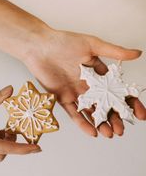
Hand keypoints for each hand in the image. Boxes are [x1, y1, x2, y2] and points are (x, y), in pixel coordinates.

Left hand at [24, 29, 145, 137]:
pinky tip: (92, 132)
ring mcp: (76, 93)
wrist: (40, 46)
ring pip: (91, 112)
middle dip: (115, 118)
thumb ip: (114, 52)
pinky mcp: (62, 98)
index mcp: (98, 74)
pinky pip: (74, 113)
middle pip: (106, 106)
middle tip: (121, 129)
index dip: (130, 103)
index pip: (118, 91)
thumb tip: (137, 54)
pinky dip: (82, 123)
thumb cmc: (64, 42)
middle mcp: (89, 86)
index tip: (140, 114)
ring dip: (101, 123)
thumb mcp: (92, 45)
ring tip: (109, 134)